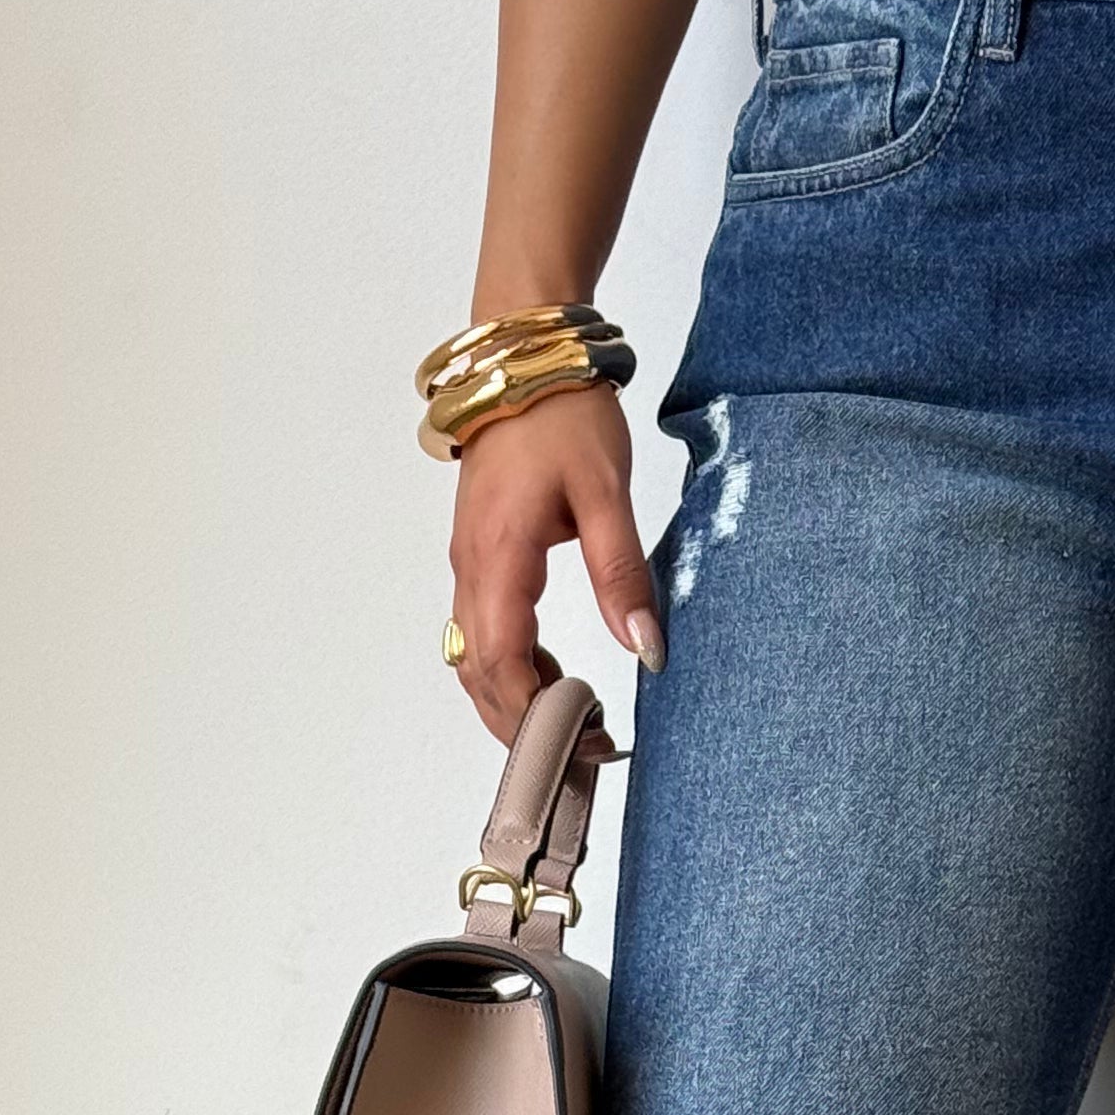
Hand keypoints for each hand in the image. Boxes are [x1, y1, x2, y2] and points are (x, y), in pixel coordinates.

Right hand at [445, 382, 663, 744]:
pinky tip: (555, 678)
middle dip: (522, 726)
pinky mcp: (480, 554)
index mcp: (498, 555)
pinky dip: (513, 666)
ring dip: (516, 699)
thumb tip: (644, 647)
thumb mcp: (607, 493)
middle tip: (580, 759)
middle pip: (479, 675)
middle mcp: (471, 566)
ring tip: (574, 727)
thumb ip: (623, 574)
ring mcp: (470, 562)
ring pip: (476, 657)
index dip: (533, 716)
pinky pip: (485, 630)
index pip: (502, 664)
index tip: (577, 748)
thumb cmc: (562, 412)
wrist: (523, 355)